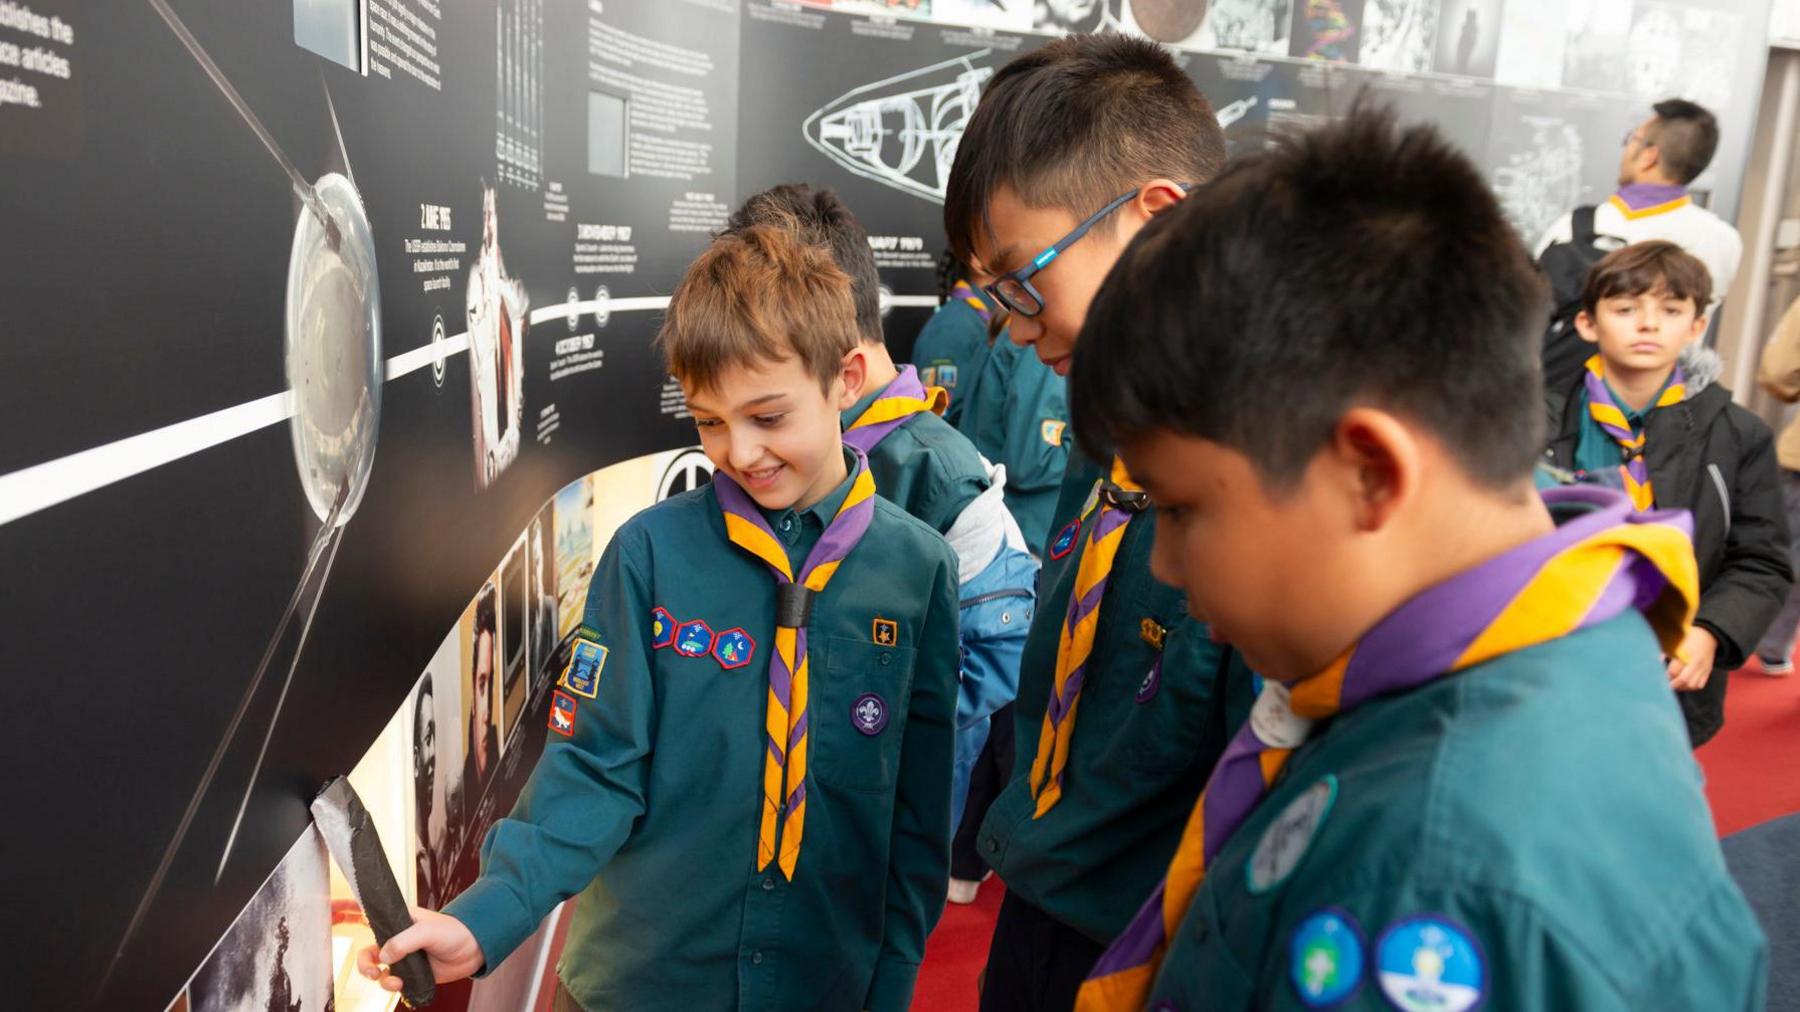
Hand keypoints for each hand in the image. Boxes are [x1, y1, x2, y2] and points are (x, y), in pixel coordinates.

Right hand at [356, 906, 484, 992]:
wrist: (475, 950)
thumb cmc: (454, 931)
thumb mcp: (428, 931)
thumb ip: (404, 941)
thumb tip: (383, 957)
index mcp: (398, 920)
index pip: (369, 913)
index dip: (348, 911)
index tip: (330, 909)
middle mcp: (397, 938)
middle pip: (367, 951)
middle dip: (363, 964)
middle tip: (373, 971)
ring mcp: (403, 956)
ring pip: (377, 969)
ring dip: (378, 977)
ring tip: (391, 981)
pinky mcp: (411, 973)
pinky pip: (391, 982)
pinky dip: (391, 986)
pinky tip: (401, 985)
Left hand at [1667, 627, 1717, 691]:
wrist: (1708, 636)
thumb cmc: (1688, 638)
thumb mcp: (1676, 642)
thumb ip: (1667, 652)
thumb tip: (1659, 661)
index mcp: (1688, 654)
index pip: (1675, 670)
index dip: (1667, 674)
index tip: (1662, 674)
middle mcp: (1697, 663)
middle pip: (1684, 680)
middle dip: (1674, 683)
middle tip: (1668, 683)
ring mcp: (1704, 668)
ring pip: (1692, 685)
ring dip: (1682, 687)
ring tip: (1675, 684)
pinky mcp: (1708, 672)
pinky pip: (1699, 685)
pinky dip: (1691, 687)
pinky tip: (1684, 684)